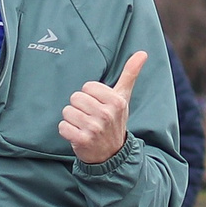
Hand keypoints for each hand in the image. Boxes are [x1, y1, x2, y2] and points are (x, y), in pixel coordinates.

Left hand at [59, 48, 146, 164]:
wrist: (112, 153)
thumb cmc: (115, 121)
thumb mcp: (124, 97)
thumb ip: (130, 74)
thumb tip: (142, 52)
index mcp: (116, 101)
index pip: (87, 87)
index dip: (89, 96)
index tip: (98, 106)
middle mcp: (106, 114)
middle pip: (75, 98)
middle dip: (79, 107)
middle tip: (90, 117)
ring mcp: (94, 128)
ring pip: (67, 112)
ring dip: (72, 119)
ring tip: (84, 126)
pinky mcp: (82, 140)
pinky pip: (62, 127)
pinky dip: (66, 131)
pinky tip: (78, 135)